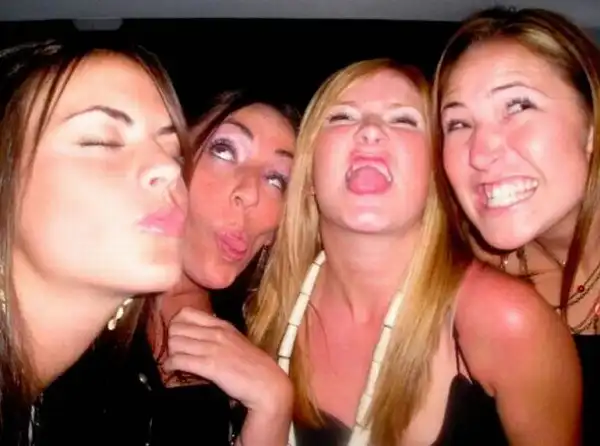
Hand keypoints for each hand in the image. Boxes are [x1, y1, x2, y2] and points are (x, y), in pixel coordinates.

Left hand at [163, 307, 292, 413]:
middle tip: (175, 352)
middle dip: (171, 341)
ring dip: (171, 354)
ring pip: (174, 343)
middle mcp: (216, 332)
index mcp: (221, 324)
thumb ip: (217, 336)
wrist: (267, 384)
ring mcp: (213, 348)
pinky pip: (179, 360)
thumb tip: (197, 337)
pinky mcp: (210, 365)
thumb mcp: (234, 342)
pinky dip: (171, 366)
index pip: (186, 313)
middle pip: (176, 327)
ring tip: (175, 363)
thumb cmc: (251, 366)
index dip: (176, 325)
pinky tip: (173, 370)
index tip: (178, 337)